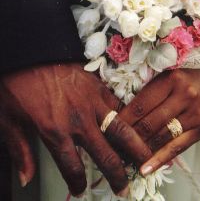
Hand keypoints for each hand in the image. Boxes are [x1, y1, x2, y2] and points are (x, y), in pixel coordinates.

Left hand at [0, 63, 151, 195]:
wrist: (31, 52)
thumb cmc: (17, 84)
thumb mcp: (9, 119)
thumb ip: (20, 151)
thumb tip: (26, 178)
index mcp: (54, 132)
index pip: (73, 168)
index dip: (78, 183)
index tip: (81, 188)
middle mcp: (79, 121)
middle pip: (106, 155)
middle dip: (117, 175)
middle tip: (124, 187)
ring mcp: (92, 103)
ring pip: (121, 130)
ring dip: (135, 147)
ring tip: (145, 158)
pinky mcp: (98, 86)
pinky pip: (118, 105)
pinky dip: (126, 117)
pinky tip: (132, 124)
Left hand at [119, 69, 199, 175]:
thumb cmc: (187, 79)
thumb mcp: (167, 78)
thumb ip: (149, 93)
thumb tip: (125, 115)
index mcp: (170, 80)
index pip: (140, 105)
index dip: (122, 120)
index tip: (108, 129)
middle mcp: (183, 96)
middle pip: (149, 123)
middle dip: (128, 138)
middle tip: (113, 146)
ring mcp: (194, 115)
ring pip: (161, 137)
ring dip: (141, 150)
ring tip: (124, 157)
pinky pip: (177, 147)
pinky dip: (160, 159)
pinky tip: (146, 168)